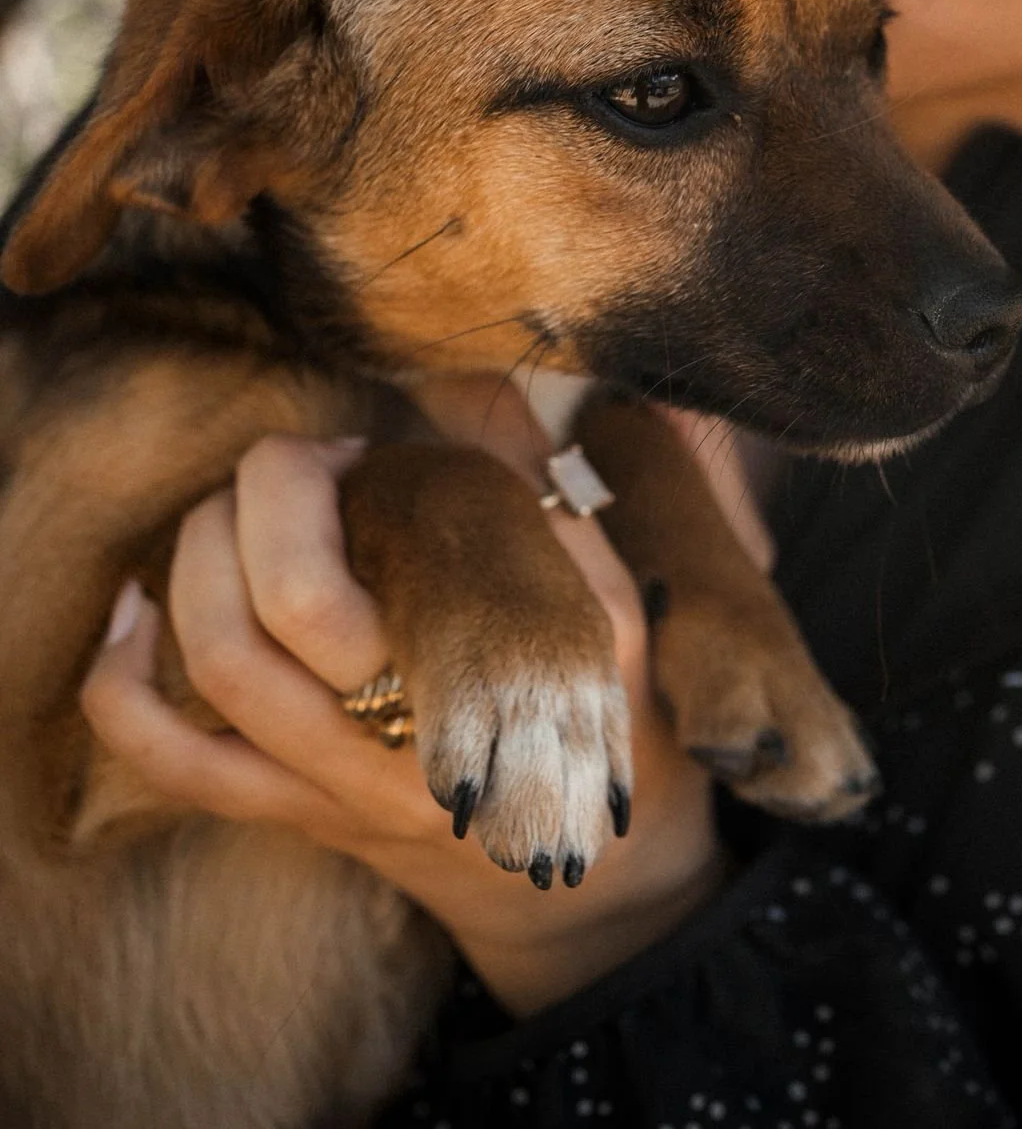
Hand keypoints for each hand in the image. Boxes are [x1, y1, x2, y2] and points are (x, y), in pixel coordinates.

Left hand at [79, 381, 760, 1015]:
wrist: (582, 887)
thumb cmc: (607, 728)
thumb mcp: (621, 622)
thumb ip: (567, 525)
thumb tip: (500, 414)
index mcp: (469, 693)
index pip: (331, 593)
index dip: (312, 487)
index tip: (355, 453)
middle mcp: (383, 751)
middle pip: (261, 618)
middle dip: (251, 508)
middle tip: (293, 467)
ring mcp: (327, 789)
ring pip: (214, 673)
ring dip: (195, 563)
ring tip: (229, 509)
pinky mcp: (288, 814)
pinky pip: (172, 764)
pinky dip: (121, 687)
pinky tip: (127, 611)